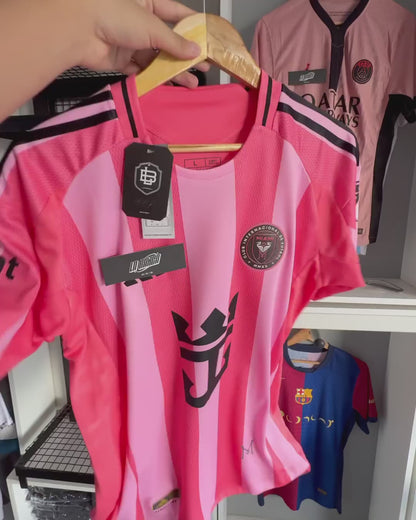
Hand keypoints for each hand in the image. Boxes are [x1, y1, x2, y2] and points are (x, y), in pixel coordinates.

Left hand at [80, 0, 208, 86]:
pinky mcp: (120, 60)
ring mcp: (129, 41)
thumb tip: (195, 50)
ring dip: (173, 71)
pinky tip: (168, 85)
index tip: (209, 38)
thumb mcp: (152, 26)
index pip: (176, 13)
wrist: (79, 29)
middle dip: (185, 55)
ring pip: (156, 58)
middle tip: (204, 66)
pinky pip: (141, 71)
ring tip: (191, 82)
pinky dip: (154, 78)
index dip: (193, 26)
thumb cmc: (113, 14)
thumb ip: (175, 42)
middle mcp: (139, 21)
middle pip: (167, 40)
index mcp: (147, 2)